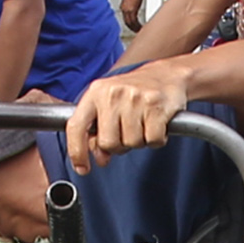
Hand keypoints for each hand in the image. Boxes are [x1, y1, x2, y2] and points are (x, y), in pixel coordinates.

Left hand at [65, 63, 184, 170]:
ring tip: (143, 125)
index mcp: (95, 93)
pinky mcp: (156, 106)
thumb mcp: (109, 105)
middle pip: (108, 143)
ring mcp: (135, 99)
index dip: (76, 151)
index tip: (82, 168)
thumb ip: (99, 130)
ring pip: (132, 143)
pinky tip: (156, 125)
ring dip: (139, 141)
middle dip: (119, 146)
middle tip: (127, 133)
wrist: (166, 74)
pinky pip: (153, 141)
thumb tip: (100, 157)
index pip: (76, 126)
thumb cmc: (134, 92)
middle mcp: (112, 93)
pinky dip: (157, 140)